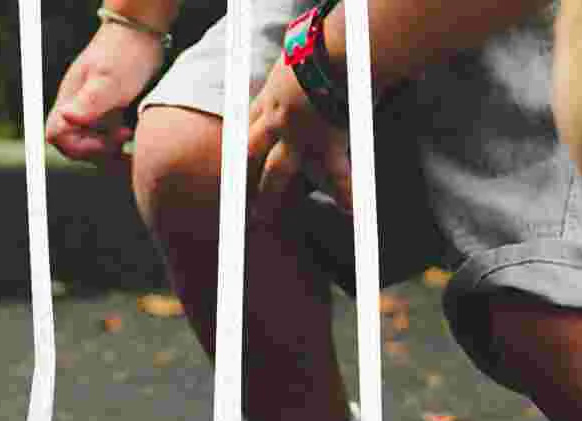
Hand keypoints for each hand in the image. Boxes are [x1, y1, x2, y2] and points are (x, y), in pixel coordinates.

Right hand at [45, 25, 163, 171]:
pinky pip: (106, 140)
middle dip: (98, 149)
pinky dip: (118, 145)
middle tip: (123, 134)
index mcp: (70, 100)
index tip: (105, 141)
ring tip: (130, 133)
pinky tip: (132, 137)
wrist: (141, 33)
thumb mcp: (110, 79)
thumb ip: (90, 101)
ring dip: (110, 149)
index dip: (78, 147)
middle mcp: (77, 109)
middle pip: (75, 146)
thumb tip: (67, 117)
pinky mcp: (106, 115)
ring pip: (92, 145)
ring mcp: (91, 113)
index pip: (57, 136)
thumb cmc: (125, 52)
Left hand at [248, 54, 351, 217]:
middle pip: (251, 152)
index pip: (249, 120)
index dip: (239, 138)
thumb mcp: (296, 49)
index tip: (231, 153)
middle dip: (240, 174)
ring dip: (267, 196)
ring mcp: (298, 136)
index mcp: (271, 95)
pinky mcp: (326, 145)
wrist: (333, 51)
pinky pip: (336, 175)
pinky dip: (346, 193)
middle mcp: (278, 120)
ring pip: (276, 172)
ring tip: (259, 217)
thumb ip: (294, 61)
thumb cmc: (319, 42)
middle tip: (232, 194)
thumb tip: (299, 46)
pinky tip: (350, 211)